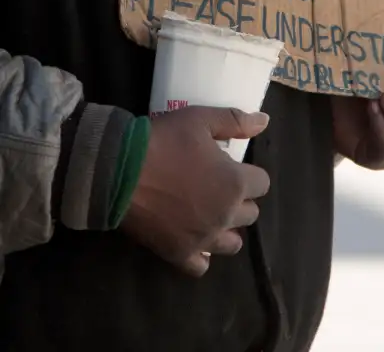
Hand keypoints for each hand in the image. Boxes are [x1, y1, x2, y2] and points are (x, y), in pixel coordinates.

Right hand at [121, 106, 269, 276]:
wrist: (116, 170)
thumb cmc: (163, 141)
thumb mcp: (201, 119)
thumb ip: (236, 121)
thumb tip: (265, 121)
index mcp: (236, 183)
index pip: (262, 184)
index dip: (249, 174)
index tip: (232, 168)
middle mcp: (226, 215)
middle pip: (250, 214)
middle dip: (240, 200)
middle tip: (218, 188)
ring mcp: (203, 238)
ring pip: (233, 244)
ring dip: (227, 229)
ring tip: (210, 215)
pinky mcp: (179, 253)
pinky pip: (201, 266)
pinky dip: (202, 256)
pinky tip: (195, 241)